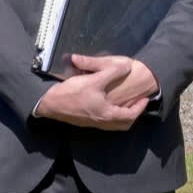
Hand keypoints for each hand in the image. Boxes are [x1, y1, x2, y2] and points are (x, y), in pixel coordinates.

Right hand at [34, 55, 154, 130]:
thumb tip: (127, 67)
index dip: (140, 107)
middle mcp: (102, 122)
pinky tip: (106, 105)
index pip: (131, 116)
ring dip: (121, 116)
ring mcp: (92, 123)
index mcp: (108, 115)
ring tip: (123, 106)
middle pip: (123, 125)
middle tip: (136, 105)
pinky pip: (104, 122)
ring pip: (113, 125)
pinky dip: (111, 116)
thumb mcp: (94, 80)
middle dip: (132, 116)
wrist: (48, 104)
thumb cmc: (72, 93)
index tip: (144, 99)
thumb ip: (112, 72)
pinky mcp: (84, 121)